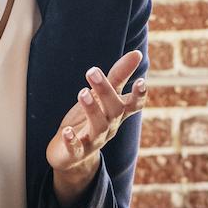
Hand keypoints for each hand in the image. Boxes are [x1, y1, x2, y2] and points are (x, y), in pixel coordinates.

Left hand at [46, 50, 146, 207]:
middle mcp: (109, 127)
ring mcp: (94, 141)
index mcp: (117, 114)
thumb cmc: (90, 119)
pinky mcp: (76, 153)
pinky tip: (66, 132)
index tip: (141, 81)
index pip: (133, 105)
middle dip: (105, 91)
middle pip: (114, 110)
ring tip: (82, 93)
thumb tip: (137, 53)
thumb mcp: (103, 96)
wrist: (71, 154)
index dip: (139, 95)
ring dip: (91, 110)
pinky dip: (72, 141)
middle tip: (92, 71)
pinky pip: (76, 149)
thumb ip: (118, 76)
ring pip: (98, 127)